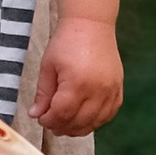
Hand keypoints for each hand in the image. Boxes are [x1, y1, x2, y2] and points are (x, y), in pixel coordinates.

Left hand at [31, 15, 121, 136]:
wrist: (91, 26)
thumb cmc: (66, 43)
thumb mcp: (48, 66)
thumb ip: (43, 93)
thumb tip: (36, 114)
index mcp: (77, 83)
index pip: (62, 113)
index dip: (49, 121)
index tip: (40, 119)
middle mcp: (98, 90)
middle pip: (80, 121)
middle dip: (62, 127)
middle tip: (50, 125)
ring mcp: (111, 91)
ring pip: (96, 122)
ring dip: (78, 128)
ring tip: (64, 125)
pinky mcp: (119, 89)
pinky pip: (109, 114)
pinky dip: (96, 121)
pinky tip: (83, 120)